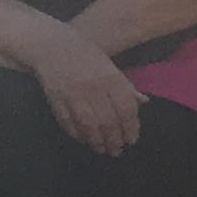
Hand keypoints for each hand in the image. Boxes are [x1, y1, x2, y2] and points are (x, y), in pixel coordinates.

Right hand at [22, 26, 145, 156]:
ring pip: (88, 125)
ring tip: (102, 149)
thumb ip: (126, 86)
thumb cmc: (86, 57)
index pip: (126, 109)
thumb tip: (144, 102)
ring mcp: (73, 94)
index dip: (131, 127)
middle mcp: (94, 88)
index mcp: (112, 79)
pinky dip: (77, 134)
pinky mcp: (55, 98)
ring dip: (97, 141)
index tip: (132, 140)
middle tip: (117, 151)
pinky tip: (84, 140)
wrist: (52, 45)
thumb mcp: (111, 67)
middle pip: (108, 121)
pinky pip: (68, 122)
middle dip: (115, 140)